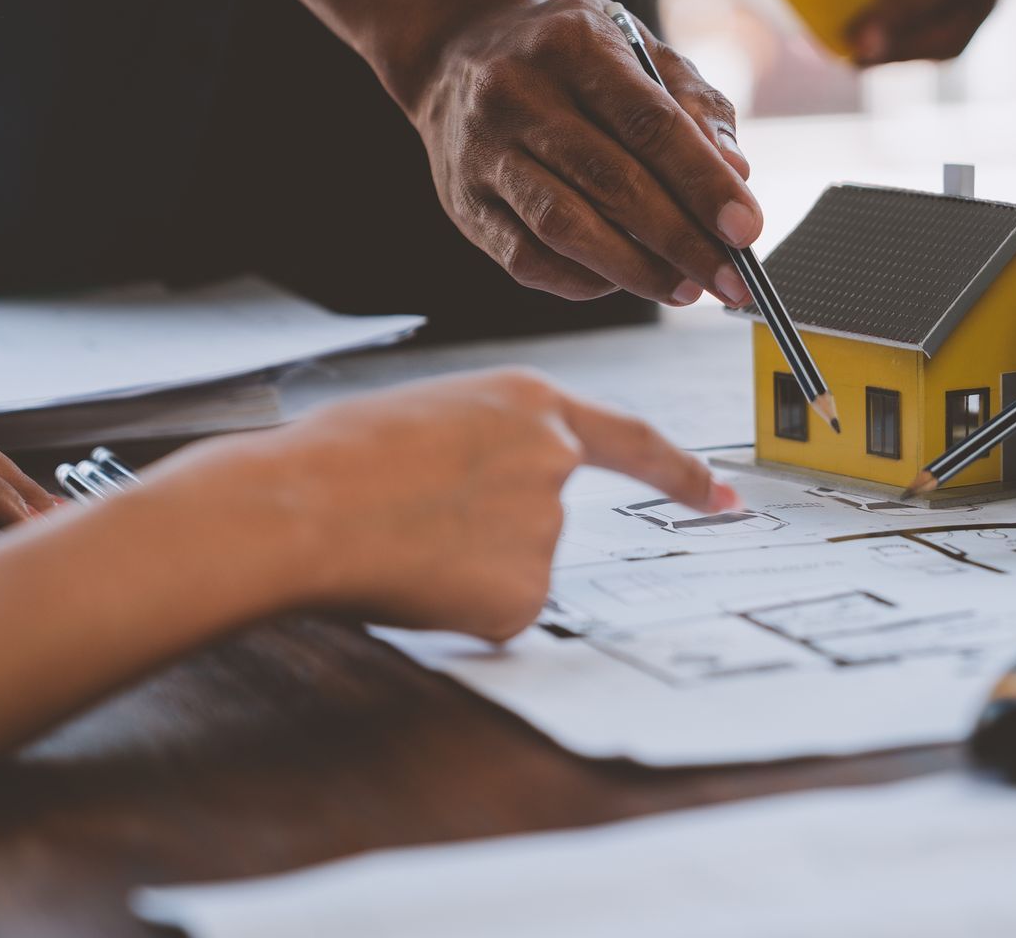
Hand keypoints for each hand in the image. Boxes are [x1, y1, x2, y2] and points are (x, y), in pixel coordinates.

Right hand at [146, 370, 739, 641]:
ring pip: (516, 567)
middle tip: (415, 522)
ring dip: (466, 565)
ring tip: (398, 539)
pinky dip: (459, 609)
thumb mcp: (434, 416)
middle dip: (491, 530)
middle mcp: (556, 462)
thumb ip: (491, 444)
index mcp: (533, 403)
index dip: (681, 473)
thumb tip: (496, 494)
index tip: (722, 498)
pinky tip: (412, 581)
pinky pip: (497, 612)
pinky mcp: (524, 595)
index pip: (634, 441)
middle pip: (546, 516)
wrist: (293, 509)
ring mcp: (547, 531)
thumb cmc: (338, 457)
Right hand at [401, 0, 761, 305]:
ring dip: (636, 269)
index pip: (651, 124)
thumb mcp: (635, 45)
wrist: (456, 52)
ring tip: (685, 287)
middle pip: (612, 182)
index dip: (703, 183)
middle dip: (681, 240)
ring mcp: (485, 153)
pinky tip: (625, 280)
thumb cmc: (568, 56)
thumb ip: (693, 102)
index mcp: (575, 46)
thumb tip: (736, 173)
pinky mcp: (465, 204)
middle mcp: (520, 95)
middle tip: (730, 278)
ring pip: (565, 227)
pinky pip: (528, 259)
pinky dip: (584, 280)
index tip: (746, 230)